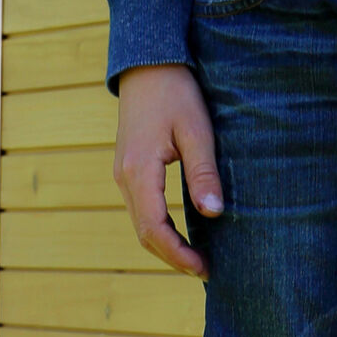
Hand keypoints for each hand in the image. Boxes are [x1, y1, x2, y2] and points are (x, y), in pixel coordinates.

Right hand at [113, 63, 222, 277]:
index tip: (204, 269)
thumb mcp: (197, 130)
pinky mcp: (129, 169)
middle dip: (173, 257)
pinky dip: (160, 227)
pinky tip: (182, 232)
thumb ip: (203, 173)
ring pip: (140, 223)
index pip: (154, 228)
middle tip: (205, 272)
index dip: (178, 255)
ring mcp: (123, 174)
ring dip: (166, 245)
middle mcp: (124, 178)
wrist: (148, 65)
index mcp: (139, 171)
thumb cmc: (176, 93)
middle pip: (144, 233)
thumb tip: (213, 214)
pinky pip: (141, 208)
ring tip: (197, 259)